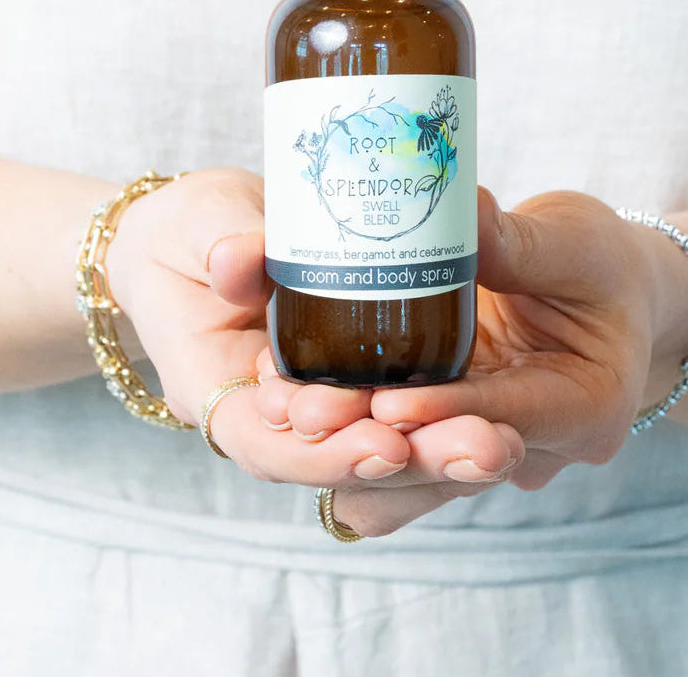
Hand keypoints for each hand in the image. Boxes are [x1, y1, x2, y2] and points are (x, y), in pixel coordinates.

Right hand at [105, 168, 522, 488]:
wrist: (197, 231)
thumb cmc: (186, 232)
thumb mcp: (197, 225)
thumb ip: (221, 241)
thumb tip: (236, 258)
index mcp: (215, 389)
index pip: (270, 450)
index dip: (327, 456)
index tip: (386, 445)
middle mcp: (267, 411)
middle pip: (339, 459)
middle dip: (410, 462)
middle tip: (481, 450)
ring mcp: (313, 395)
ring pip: (376, 442)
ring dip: (437, 448)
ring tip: (501, 443)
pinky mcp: (352, 372)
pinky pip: (396, 405)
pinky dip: (440, 413)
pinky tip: (495, 414)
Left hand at [256, 188, 687, 534]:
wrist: (603, 295)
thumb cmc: (601, 266)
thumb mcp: (574, 243)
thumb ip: (519, 240)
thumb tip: (465, 207)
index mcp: (589, 406)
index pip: (514, 418)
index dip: (448, 413)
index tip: (386, 404)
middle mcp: (538, 446)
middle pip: (452, 468)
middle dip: (380, 446)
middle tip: (309, 416)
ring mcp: (488, 447)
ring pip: (413, 479)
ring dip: (350, 452)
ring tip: (287, 408)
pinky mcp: (449, 431)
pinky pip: (396, 453)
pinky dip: (347, 438)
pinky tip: (290, 400)